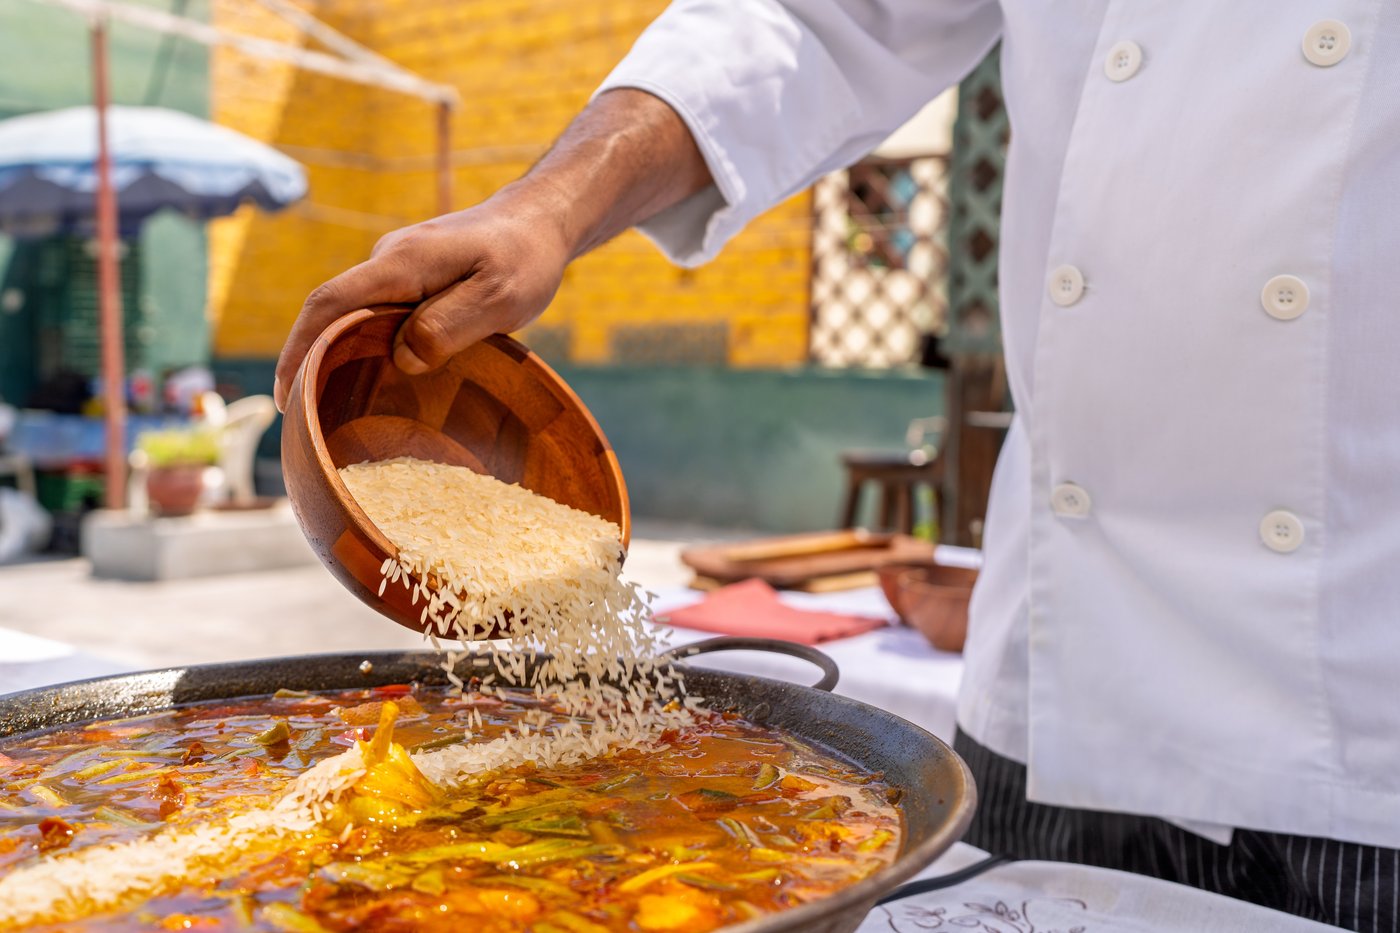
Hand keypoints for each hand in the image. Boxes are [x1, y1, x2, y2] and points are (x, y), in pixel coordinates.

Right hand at [273, 185, 570, 411]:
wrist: (540, 221)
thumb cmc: (525, 258)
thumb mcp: (500, 297)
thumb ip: (451, 326)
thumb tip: (403, 358)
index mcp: (402, 263)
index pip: (330, 303)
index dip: (299, 349)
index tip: (285, 397)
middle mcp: (389, 261)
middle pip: (334, 313)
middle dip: (311, 361)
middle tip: (306, 422)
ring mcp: (400, 270)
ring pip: (359, 317)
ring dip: (342, 357)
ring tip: (336, 412)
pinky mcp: (414, 280)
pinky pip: (382, 316)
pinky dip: (371, 348)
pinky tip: (378, 382)